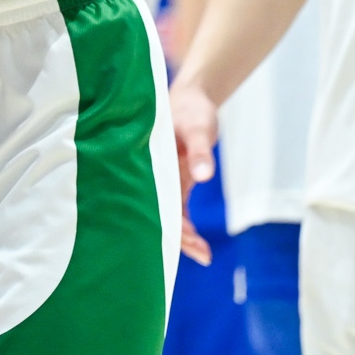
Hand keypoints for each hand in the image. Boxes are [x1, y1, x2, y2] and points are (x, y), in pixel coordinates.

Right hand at [170, 80, 218, 266]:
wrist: (191, 99)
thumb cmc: (192, 111)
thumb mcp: (198, 128)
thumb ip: (199, 151)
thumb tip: (203, 176)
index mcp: (150, 165)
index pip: (154, 205)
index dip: (171, 227)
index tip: (190, 242)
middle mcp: (152, 177)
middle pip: (157, 216)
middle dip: (178, 239)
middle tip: (203, 255)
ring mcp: (163, 181)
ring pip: (166, 216)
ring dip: (183, 236)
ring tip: (204, 254)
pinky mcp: (174, 182)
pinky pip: (175, 210)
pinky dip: (185, 226)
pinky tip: (199, 242)